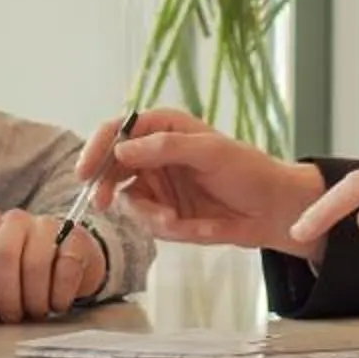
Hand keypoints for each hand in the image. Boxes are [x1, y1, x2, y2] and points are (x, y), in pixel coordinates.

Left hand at [0, 208, 106, 324]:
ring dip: (35, 298)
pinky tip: (57, 304)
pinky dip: (60, 294)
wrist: (69, 270)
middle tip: (13, 317)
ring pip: (35, 262)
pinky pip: (66, 267)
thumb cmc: (26, 280)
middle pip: (3, 256)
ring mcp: (47, 226)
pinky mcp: (76, 238)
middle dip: (7, 296)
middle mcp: (14, 223)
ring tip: (36, 312)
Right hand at [92, 108, 325, 258]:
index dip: (97, 148)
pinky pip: (152, 225)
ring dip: (151, 215)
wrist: (273, 210)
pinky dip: (174, 229)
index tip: (85, 171)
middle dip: (106, 186)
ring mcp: (159, 186)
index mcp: (163, 128)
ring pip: (130, 202)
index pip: (118, 131)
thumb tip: (122, 148)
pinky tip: (202, 226)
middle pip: (111, 167)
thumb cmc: (248, 170)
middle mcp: (155, 155)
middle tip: (101, 201)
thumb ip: (166, 148)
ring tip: (178, 222)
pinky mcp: (167, 214)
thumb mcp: (210, 151)